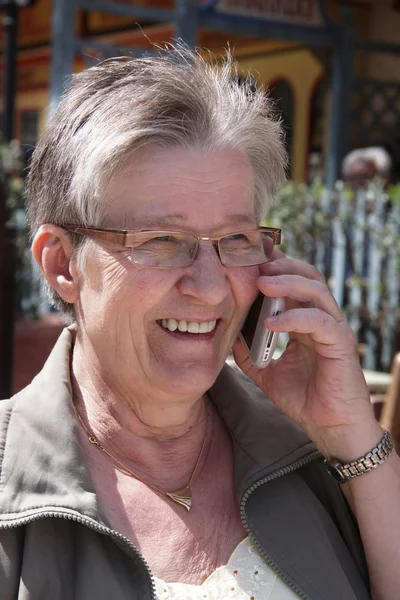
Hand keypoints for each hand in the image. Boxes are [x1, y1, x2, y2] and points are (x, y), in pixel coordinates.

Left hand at [232, 250, 381, 459]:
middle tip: (255, 262)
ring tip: (261, 282)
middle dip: (281, 265)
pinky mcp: (341, 344)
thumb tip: (226, 334)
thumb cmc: (303, 398)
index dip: (274, 267)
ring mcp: (334, 329)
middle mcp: (322, 319)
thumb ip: (249, 352)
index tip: (250, 257)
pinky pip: (320, 321)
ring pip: (316, 290)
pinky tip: (272, 322)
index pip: (293, 282)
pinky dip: (295, 318)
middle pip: (308, 276)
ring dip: (288, 283)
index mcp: (306, 321)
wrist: (329, 428)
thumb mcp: (266, 372)